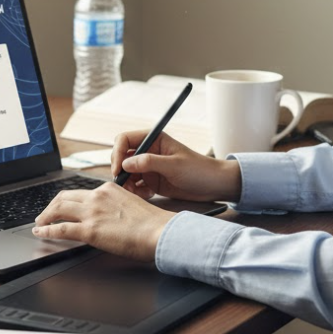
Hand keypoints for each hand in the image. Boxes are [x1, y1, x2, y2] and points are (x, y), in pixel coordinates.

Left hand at [31, 183, 171, 261]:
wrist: (160, 231)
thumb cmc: (152, 223)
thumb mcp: (131, 205)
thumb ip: (115, 207)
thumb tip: (107, 217)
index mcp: (109, 189)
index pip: (80, 192)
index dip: (67, 200)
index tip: (62, 207)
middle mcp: (98, 196)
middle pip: (64, 197)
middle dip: (51, 206)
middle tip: (44, 215)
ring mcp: (92, 212)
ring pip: (58, 209)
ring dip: (45, 216)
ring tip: (39, 224)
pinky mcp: (90, 230)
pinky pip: (60, 229)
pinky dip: (47, 230)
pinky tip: (41, 233)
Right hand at [112, 130, 241, 201]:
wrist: (214, 185)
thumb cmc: (199, 170)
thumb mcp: (174, 165)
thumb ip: (149, 162)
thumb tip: (126, 163)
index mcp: (154, 139)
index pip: (125, 139)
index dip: (118, 152)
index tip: (118, 169)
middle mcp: (149, 151)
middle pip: (122, 157)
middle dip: (121, 171)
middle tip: (124, 185)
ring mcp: (150, 167)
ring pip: (127, 173)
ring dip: (128, 183)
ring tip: (138, 192)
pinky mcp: (152, 181)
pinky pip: (135, 185)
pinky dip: (136, 191)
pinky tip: (148, 194)